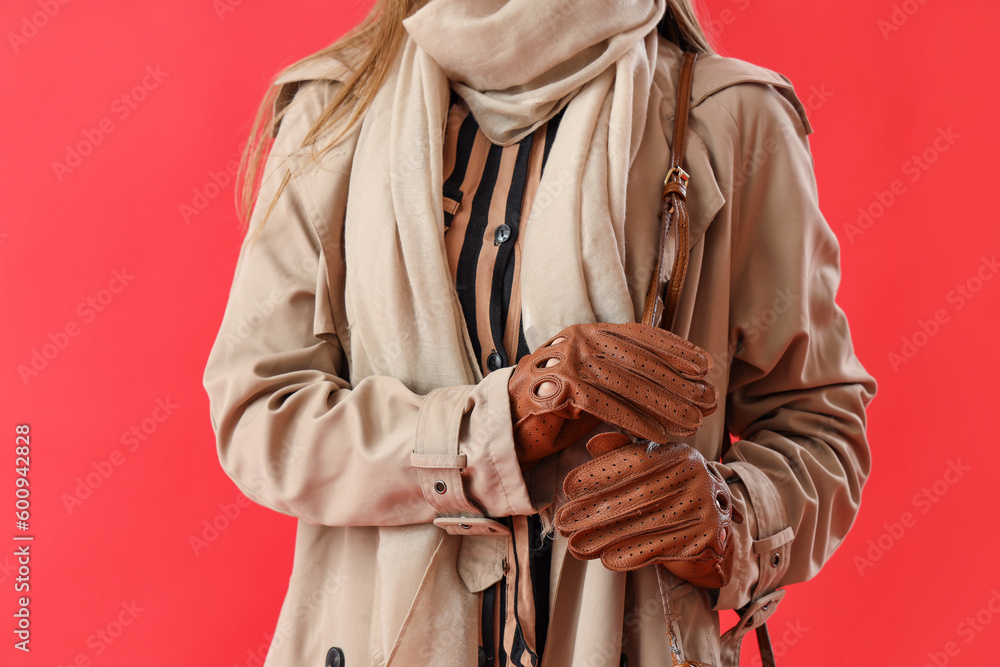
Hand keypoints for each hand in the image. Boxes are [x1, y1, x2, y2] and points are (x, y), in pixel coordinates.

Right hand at [506, 321, 717, 466]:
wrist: (503, 430)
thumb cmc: (553, 412)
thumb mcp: (593, 387)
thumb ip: (622, 378)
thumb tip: (676, 382)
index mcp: (587, 332)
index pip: (639, 336)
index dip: (675, 349)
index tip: (705, 365)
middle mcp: (576, 339)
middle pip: (638, 359)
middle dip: (678, 380)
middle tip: (709, 399)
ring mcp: (563, 360)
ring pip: (625, 382)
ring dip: (663, 404)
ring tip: (693, 422)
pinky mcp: (554, 387)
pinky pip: (604, 404)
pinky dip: (634, 420)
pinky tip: (658, 434)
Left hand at [553, 438, 742, 587]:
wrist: (716, 519)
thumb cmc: (673, 485)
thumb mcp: (654, 461)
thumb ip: (624, 450)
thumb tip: (593, 444)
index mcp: (678, 454)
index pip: (634, 461)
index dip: (599, 474)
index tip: (568, 489)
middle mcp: (694, 477)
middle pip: (636, 497)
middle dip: (594, 512)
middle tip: (563, 524)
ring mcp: (702, 508)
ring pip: (644, 526)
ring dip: (605, 538)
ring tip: (574, 546)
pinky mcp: (704, 538)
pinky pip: (661, 548)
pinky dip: (631, 555)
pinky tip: (605, 559)